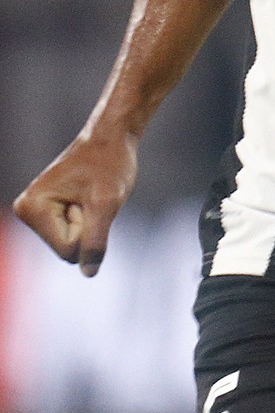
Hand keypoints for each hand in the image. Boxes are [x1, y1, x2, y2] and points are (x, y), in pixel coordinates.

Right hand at [13, 130, 138, 276]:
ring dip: (89, 222)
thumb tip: (89, 273)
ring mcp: (35, 213)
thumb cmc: (109, 164)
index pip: (67, 250)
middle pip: (66, 249)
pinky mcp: (47, 212)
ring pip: (71, 242)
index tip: (91, 198)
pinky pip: (73, 233)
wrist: (111, 139)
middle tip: (93, 195)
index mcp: (32, 209)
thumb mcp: (107, 202)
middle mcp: (26, 211)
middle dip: (88, 226)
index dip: (90, 228)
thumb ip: (95, 240)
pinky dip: (88, 218)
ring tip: (90, 194)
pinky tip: (87, 197)